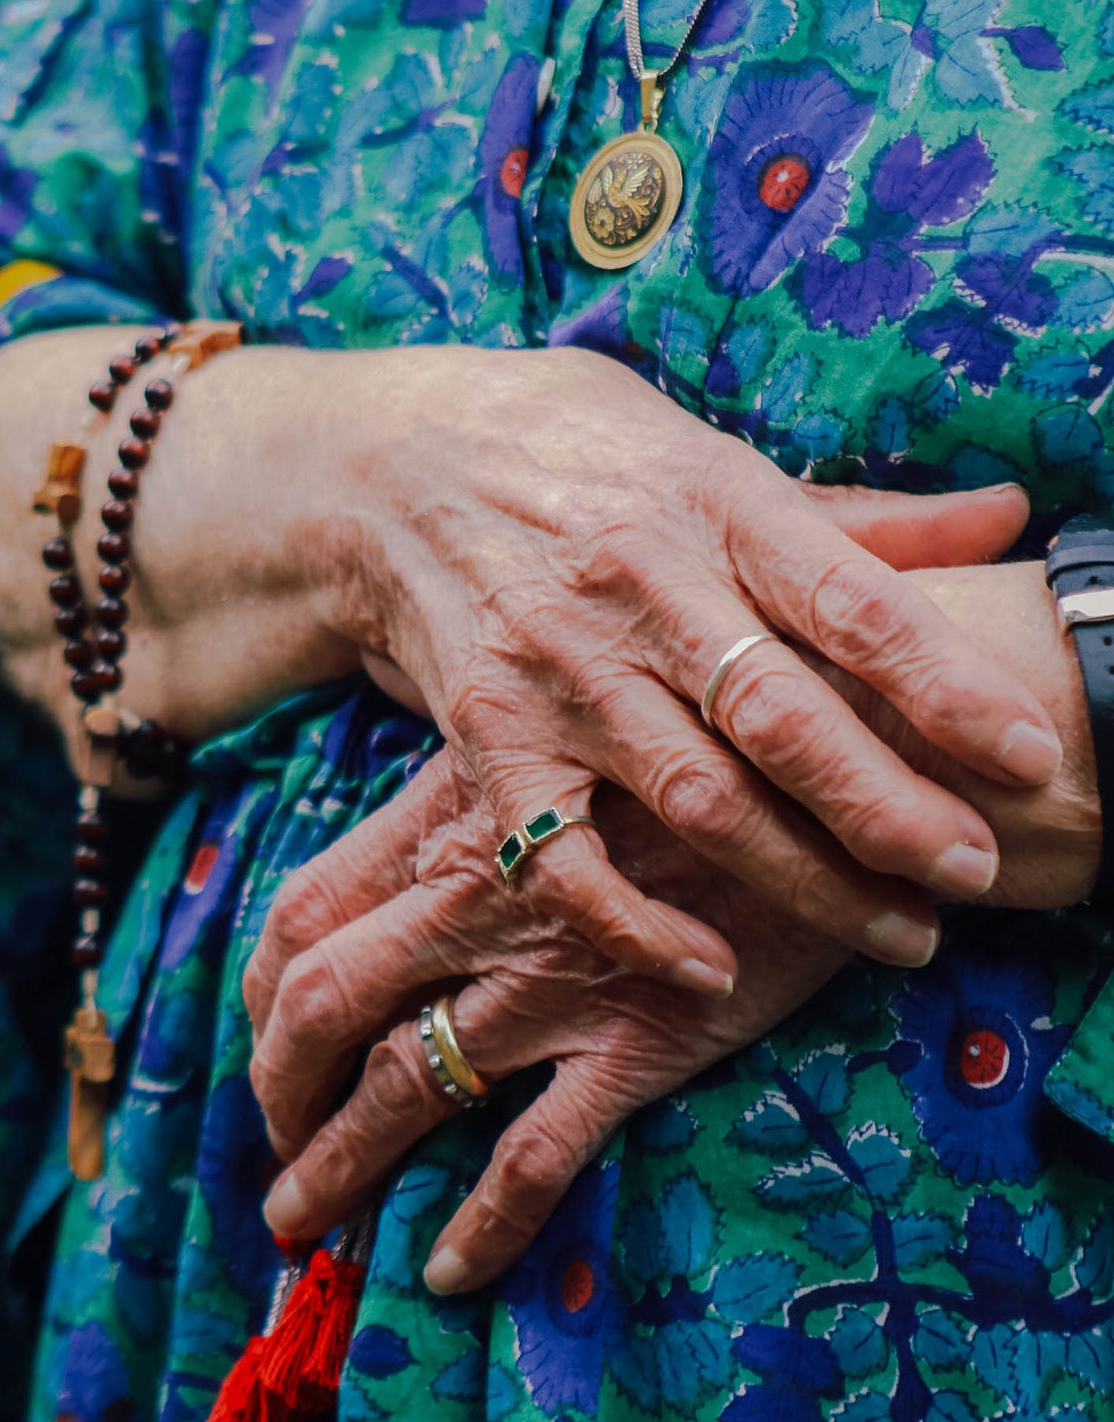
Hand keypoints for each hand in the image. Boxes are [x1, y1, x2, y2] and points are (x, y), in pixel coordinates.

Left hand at [244, 746, 848, 1292]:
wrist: (859, 759)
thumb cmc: (723, 745)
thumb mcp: (591, 747)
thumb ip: (510, 796)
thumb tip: (444, 849)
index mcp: (461, 817)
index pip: (306, 910)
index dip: (263, 993)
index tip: (268, 1045)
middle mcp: (485, 897)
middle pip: (319, 1001)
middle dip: (276, 1091)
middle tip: (276, 1154)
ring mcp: (558, 973)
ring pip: (403, 1087)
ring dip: (337, 1169)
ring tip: (304, 1230)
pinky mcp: (644, 1039)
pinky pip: (534, 1153)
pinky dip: (480, 1223)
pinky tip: (447, 1273)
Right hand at [305, 344, 1059, 983]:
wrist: (392, 468)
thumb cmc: (582, 457)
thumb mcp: (713, 455)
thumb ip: (858, 514)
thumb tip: (1007, 515)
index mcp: (715, 502)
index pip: (851, 602)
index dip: (948, 686)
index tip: (1028, 755)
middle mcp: (639, 586)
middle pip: (784, 719)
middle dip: (892, 809)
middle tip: (975, 873)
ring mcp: (558, 671)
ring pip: (697, 801)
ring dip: (805, 882)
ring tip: (900, 934)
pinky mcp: (490, 739)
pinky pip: (566, 859)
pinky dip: (638, 924)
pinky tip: (715, 966)